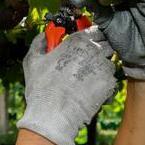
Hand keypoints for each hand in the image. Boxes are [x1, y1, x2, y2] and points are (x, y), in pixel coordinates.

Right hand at [16, 26, 116, 144]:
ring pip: (111, 62)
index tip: (87, 44)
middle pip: (107, 44)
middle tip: (88, 62)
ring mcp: (105, 67)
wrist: (53, 115)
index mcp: (78, 41)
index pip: (97, 29)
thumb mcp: (32, 60)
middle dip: (100, 51)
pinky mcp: (110, 84)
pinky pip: (112, 80)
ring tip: (88, 79)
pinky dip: (105, 84)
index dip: (93, 36)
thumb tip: (44, 35)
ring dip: (103, 67)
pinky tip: (92, 91)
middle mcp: (95, 51)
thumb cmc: (41, 88)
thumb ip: (39, 42)